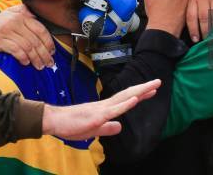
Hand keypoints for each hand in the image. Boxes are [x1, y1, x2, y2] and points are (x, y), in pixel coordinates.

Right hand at [0, 5, 54, 69]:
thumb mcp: (11, 16)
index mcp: (22, 13)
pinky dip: (23, 57)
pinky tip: (26, 63)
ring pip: (28, 46)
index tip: (52, 52)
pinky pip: (16, 50)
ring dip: (36, 58)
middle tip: (49, 63)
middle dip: (44, 53)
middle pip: (35, 39)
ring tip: (40, 66)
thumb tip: (43, 25)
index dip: (48, 42)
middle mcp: (15, 19)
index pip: (41, 28)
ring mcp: (7, 29)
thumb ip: (26, 16)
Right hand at [42, 79, 160, 139]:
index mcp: (105, 109)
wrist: (54, 121)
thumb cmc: (71, 125)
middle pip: (128, 95)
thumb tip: (119, 127)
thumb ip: (107, 128)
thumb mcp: (93, 130)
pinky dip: (125, 104)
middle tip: (158, 82)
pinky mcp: (97, 116)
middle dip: (144, 89)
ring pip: (123, 98)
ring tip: (152, 86)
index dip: (139, 95)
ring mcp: (101, 109)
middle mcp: (105, 105)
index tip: (152, 90)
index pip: (125, 100)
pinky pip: (114, 109)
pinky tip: (135, 100)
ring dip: (138, 92)